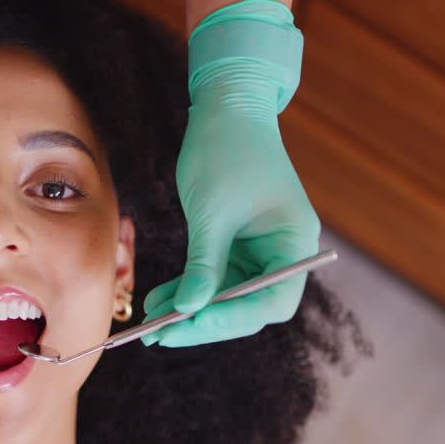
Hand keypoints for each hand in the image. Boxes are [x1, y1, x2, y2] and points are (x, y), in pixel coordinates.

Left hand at [142, 0, 319, 347]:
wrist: (226, 108)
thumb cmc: (227, 151)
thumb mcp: (212, 212)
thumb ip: (204, 265)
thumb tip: (188, 310)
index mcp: (294, 243)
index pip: (271, 301)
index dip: (231, 319)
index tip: (189, 324)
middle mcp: (283, 252)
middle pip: (249, 306)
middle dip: (205, 321)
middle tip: (160, 335)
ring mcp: (260, 250)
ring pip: (227, 297)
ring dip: (190, 309)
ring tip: (150, 323)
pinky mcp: (237, 244)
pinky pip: (213, 277)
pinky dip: (188, 288)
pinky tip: (158, 301)